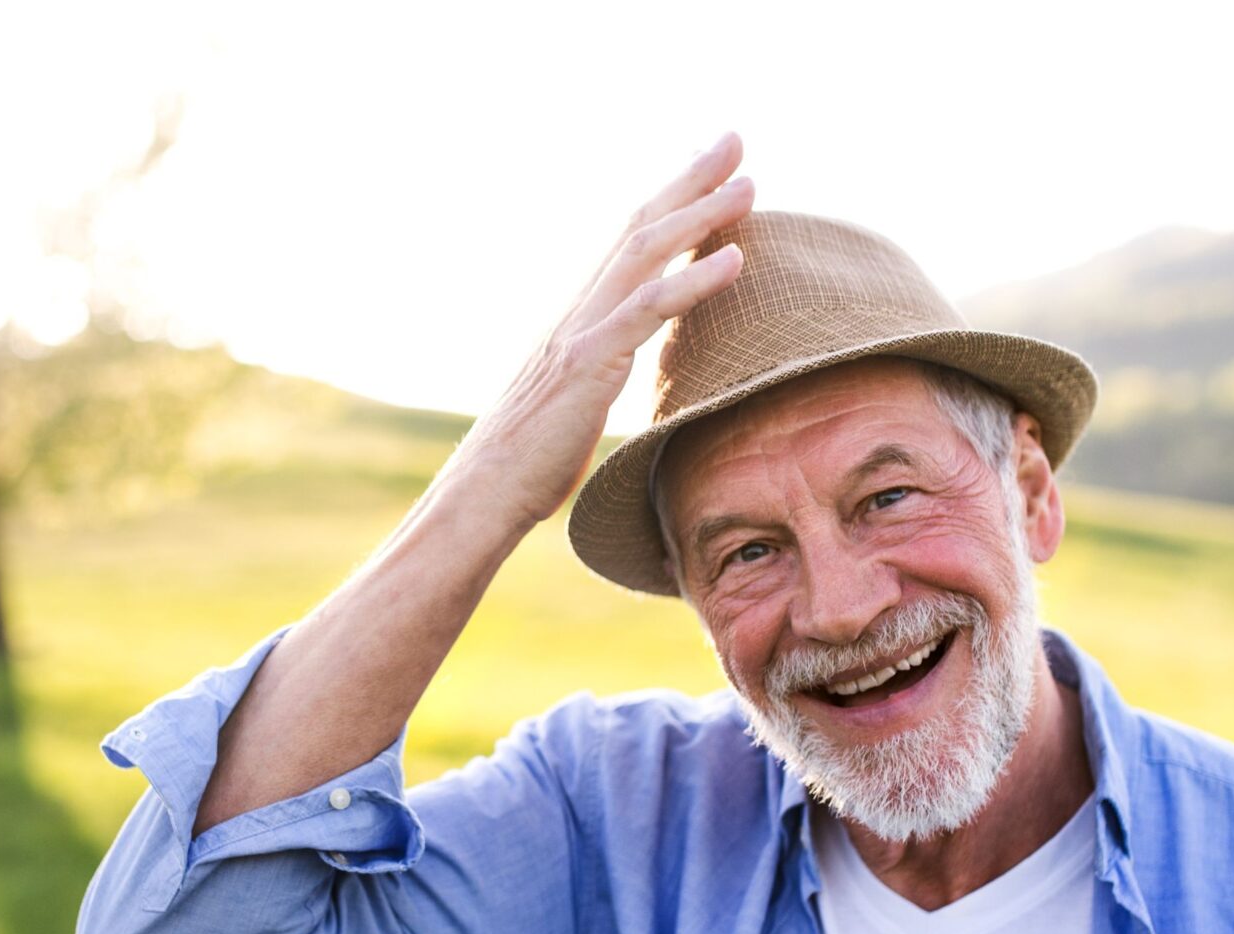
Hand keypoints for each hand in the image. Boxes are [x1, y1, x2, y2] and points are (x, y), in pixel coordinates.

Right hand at [443, 131, 753, 528]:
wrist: (483, 495)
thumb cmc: (527, 464)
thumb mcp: (573, 405)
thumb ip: (598, 373)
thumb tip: (618, 373)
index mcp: (579, 318)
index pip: (629, 244)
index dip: (669, 200)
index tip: (709, 166)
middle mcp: (579, 311)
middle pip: (639, 227)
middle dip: (689, 180)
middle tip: (734, 139)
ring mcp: (581, 333)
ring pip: (645, 254)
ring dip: (700, 214)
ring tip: (749, 184)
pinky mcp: (588, 364)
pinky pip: (647, 311)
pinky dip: (694, 280)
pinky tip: (736, 258)